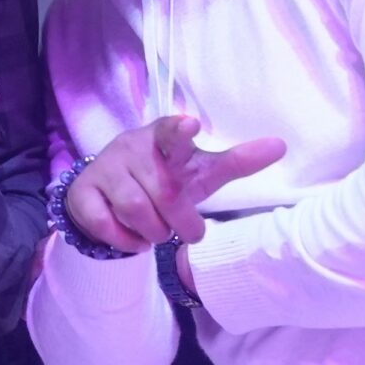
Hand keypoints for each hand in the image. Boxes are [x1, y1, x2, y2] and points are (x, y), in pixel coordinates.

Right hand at [64, 115, 286, 254]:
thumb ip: (237, 161)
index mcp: (160, 138)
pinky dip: (126, 241)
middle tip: (188, 232)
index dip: (180, 130)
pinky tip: (133, 238)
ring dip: (154, 233)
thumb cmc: (164, 177)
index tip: (191, 123)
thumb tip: (281, 145)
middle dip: (180, 221)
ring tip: (158, 233)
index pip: (170, 132)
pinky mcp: (83, 193)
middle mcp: (130, 148)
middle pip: (163, 192)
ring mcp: (104, 169)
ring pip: (136, 211)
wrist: (107, 192)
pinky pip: (107, 225)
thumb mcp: (200, 171)